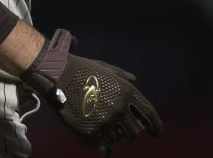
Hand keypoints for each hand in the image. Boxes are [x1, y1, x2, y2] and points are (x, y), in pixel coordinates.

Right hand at [20, 29, 162, 151]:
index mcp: (127, 92)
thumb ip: (124, 77)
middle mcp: (119, 109)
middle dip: (131, 133)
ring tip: (103, 127)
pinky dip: (96, 139)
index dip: (155, 126)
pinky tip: (88, 127)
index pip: (150, 115)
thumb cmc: (81, 69)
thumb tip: (135, 81)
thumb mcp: (107, 68)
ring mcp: (104, 122)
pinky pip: (99, 144)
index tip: (155, 133)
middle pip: (135, 133)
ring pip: (118, 141)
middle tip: (123, 131)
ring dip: (114, 137)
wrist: (56, 74)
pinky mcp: (89, 133)